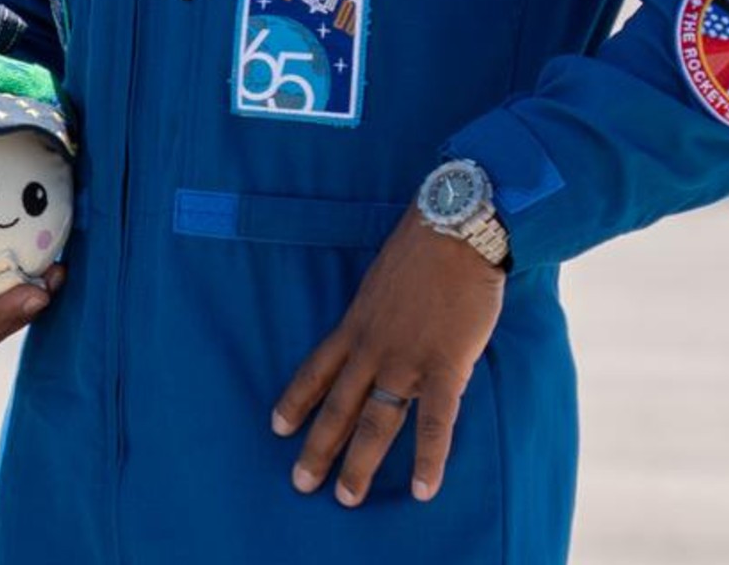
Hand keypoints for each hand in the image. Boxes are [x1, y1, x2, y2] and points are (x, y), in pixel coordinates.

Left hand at [271, 212, 503, 506]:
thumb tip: (381, 330)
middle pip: (338, 407)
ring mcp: (406, 360)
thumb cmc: (422, 250)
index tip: (277, 428)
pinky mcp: (444, 366)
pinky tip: (425, 490)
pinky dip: (430, 458)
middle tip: (302, 484)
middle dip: (318, 448)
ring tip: (347, 498)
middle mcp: (372, 348)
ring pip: (377, 422)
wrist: (452, 231)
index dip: (296, 401)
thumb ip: (378, 314)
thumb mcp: (382, 282)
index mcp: (355, 324)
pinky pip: (436, 422)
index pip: (316, 370)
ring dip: (361, 462)